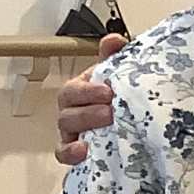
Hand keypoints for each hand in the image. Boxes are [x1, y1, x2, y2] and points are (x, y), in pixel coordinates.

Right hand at [55, 34, 125, 165]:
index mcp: (81, 90)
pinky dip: (70, 153)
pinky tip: (84, 151)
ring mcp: (72, 132)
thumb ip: (115, 56)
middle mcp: (72, 110)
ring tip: (107, 127)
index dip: (88, 90)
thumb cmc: (119, 98)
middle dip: (88, 109)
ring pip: (65, 128)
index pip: (75, 88)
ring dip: (84, 126)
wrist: (130, 124)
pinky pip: (63, 153)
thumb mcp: (119, 75)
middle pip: (67, 109)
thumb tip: (114, 40)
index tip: (108, 91)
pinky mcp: (74, 152)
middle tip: (110, 111)